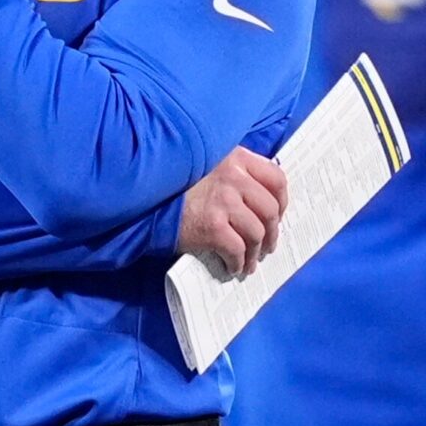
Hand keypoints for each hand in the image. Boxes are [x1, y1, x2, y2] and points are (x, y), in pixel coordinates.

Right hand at [178, 147, 288, 277]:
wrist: (144, 196)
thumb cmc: (174, 182)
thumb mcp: (206, 162)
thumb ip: (232, 170)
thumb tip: (258, 198)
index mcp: (235, 157)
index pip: (276, 178)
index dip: (282, 201)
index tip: (276, 216)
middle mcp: (233, 177)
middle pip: (270, 209)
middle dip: (272, 233)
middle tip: (266, 246)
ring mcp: (223, 201)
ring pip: (256, 233)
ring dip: (255, 252)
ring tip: (249, 262)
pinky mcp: (212, 226)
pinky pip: (237, 249)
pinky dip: (238, 262)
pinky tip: (232, 267)